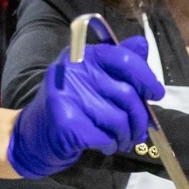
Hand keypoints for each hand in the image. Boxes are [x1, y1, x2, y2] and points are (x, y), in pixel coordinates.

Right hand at [7, 37, 164, 177]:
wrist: (32, 136)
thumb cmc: (70, 107)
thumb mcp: (92, 79)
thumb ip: (118, 63)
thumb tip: (143, 44)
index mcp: (82, 55)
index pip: (124, 58)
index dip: (146, 77)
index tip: (156, 94)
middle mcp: (73, 71)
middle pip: (127, 93)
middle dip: (139, 117)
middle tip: (140, 130)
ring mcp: (67, 96)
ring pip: (119, 119)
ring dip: (126, 135)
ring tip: (122, 140)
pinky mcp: (65, 122)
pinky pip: (104, 137)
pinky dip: (111, 145)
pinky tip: (105, 145)